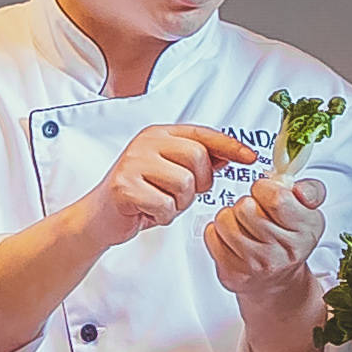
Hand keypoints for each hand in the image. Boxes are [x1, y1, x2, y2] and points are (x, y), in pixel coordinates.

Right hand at [73, 123, 252, 255]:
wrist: (100, 217)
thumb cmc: (138, 195)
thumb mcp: (171, 174)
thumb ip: (197, 164)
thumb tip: (229, 156)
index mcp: (159, 135)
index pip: (203, 134)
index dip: (230, 146)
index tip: (250, 157)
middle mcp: (146, 142)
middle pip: (197, 158)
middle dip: (199, 184)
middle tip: (182, 194)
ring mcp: (134, 162)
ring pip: (184, 183)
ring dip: (179, 203)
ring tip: (161, 203)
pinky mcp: (124, 186)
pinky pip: (166, 205)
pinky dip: (163, 216)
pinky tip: (148, 212)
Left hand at [203, 166, 326, 305]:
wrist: (277, 279)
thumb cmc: (289, 238)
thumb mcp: (309, 211)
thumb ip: (311, 191)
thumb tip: (300, 189)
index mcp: (306, 230)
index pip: (277, 198)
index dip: (265, 189)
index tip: (266, 194)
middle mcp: (283, 252)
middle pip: (245, 207)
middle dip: (247, 203)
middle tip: (256, 213)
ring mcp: (257, 265)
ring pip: (224, 219)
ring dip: (230, 216)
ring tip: (243, 225)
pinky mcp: (233, 274)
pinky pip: (211, 235)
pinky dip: (218, 232)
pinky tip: (233, 239)